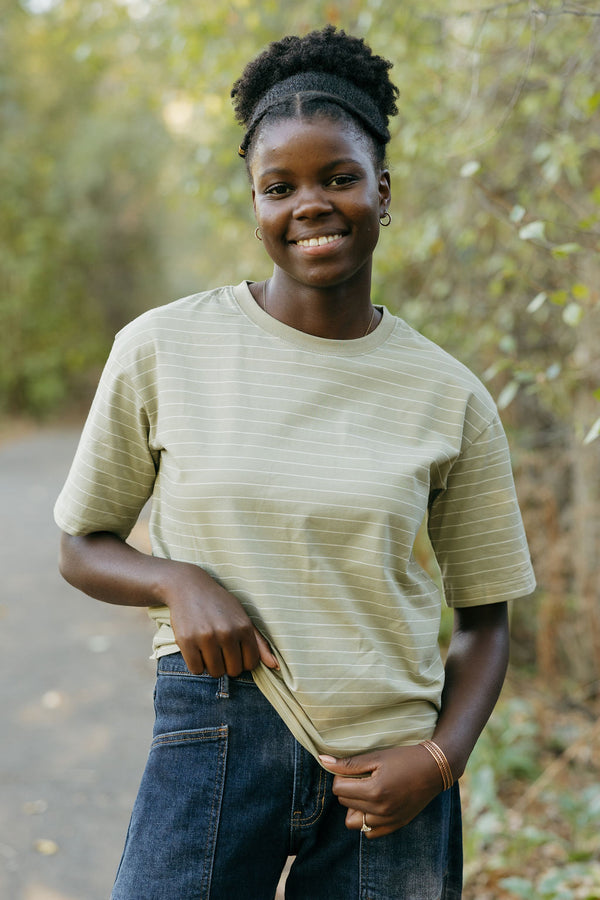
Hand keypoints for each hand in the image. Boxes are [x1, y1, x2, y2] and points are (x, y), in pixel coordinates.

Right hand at [162, 561, 278, 677]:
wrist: (188, 586)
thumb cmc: (219, 604)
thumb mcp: (242, 617)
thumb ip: (260, 643)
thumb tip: (276, 666)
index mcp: (243, 626)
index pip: (250, 663)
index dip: (242, 661)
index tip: (235, 652)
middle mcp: (227, 632)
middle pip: (233, 671)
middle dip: (227, 665)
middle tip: (220, 650)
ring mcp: (206, 637)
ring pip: (215, 672)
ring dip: (211, 665)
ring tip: (208, 648)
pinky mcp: (186, 641)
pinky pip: (196, 669)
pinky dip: (196, 664)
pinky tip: (196, 649)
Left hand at [319, 744, 443, 838]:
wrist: (434, 770)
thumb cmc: (404, 758)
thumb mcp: (376, 757)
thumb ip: (348, 763)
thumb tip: (322, 760)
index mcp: (374, 791)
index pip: (338, 789)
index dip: (342, 776)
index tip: (354, 769)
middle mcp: (380, 811)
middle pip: (344, 803)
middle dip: (348, 789)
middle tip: (363, 776)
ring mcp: (388, 822)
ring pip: (354, 821)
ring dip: (355, 806)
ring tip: (368, 791)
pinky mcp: (395, 826)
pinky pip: (369, 832)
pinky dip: (367, 820)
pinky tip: (375, 804)